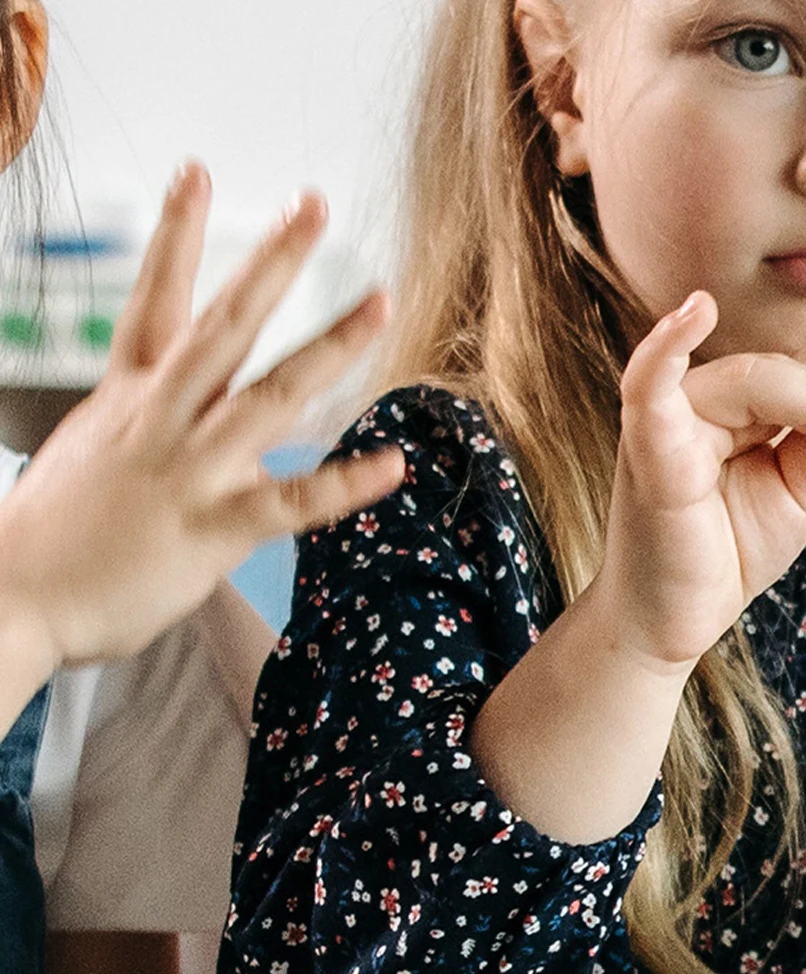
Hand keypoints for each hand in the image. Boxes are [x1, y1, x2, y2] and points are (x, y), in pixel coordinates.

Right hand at [0, 162, 405, 673]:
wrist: (13, 594)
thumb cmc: (54, 537)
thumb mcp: (96, 458)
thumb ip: (154, 435)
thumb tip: (209, 441)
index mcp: (128, 398)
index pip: (154, 299)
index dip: (177, 234)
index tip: (196, 172)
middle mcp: (161, 419)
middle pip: (223, 323)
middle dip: (272, 262)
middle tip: (314, 205)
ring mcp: (189, 469)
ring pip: (268, 394)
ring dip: (329, 346)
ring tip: (378, 302)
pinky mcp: (212, 527)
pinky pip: (291, 500)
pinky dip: (344, 483)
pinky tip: (392, 465)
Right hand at [592, 290, 805, 669]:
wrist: (674, 624)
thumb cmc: (726, 555)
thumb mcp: (793, 497)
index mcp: (739, 408)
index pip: (805, 372)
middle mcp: (703, 403)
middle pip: (785, 370)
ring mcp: (669, 421)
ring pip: (752, 378)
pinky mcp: (646, 450)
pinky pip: (648, 386)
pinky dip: (665, 345)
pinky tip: (695, 312)